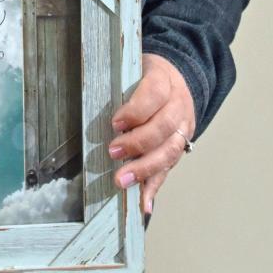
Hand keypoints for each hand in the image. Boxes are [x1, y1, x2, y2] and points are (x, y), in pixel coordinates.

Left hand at [109, 54, 195, 211]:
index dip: (136, 110)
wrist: (175, 80)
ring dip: (145, 169)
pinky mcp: (178, 150)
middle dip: (138, 142)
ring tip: (121, 180)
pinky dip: (154, 188)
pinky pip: (168, 170)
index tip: (115, 122)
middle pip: (164, 126)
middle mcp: (179, 106)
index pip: (155, 94)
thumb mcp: (133, 68)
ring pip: (169, 151)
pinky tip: (143, 205)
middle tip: (112, 152)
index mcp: (165, 80)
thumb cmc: (144, 75)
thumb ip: (119, 83)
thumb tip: (90, 99)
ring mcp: (182, 129)